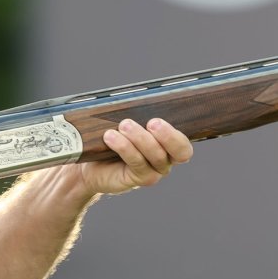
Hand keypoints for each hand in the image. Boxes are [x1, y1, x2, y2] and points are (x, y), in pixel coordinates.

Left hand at [78, 118, 192, 195]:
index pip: (184, 144)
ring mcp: (154, 171)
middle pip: (179, 152)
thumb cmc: (116, 139)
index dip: (175, 135)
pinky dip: (125, 147)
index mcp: (170, 145)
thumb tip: (139, 99)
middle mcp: (166, 160)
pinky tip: (111, 137)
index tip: (157, 121)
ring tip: (124, 125)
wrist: (93, 164)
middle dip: (166, 136)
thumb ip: (140, 115)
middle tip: (151, 122)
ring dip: (140, 138)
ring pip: (156, 156)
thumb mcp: (130, 124)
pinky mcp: (138, 179)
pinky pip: (137, 163)